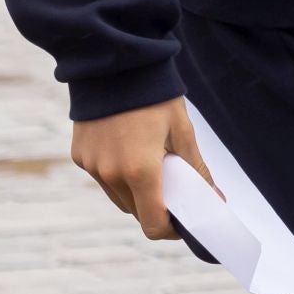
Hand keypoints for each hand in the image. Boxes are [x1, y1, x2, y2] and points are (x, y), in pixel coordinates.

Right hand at [70, 96, 219, 240]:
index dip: (170, 229)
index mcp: (140, 170)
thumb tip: (213, 199)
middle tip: (173, 185)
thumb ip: (195, 169)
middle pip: (136, 211)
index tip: (182, 221)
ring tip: (151, 163)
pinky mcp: (80, 156)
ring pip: (118, 197)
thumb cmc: (155, 96)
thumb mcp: (183, 130)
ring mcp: (92, 166)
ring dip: (135, 192)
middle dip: (156, 206)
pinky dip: (117, 174)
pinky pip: (102, 178)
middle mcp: (111, 174)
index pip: (153, 224)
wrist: (116, 63)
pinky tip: (128, 149)